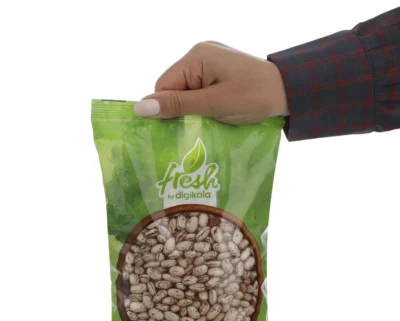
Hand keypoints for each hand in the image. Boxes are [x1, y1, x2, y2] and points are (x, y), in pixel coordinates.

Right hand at [134, 41, 288, 124]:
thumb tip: (140, 109)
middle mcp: (200, 54)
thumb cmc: (254, 97)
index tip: (177, 130)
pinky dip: (204, 106)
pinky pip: (200, 90)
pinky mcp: (220, 72)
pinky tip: (214, 115)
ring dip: (194, 110)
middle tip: (197, 128)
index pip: (164, 86)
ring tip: (209, 122)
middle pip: (174, 88)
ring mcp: (211, 62)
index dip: (167, 109)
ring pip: (187, 92)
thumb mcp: (214, 104)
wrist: (289, 91)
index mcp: (196, 56)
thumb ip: (178, 106)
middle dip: (182, 110)